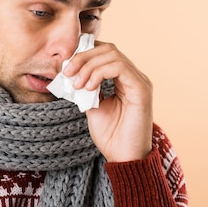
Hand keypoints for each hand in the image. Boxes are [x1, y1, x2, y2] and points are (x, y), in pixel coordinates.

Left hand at [63, 41, 153, 161]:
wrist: (124, 158)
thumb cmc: (111, 136)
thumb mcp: (92, 106)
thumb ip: (86, 87)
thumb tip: (71, 72)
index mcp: (123, 79)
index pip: (105, 52)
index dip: (85, 52)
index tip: (66, 65)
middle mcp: (134, 76)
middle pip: (108, 49)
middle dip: (83, 57)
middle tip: (67, 72)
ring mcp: (139, 81)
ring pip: (113, 55)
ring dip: (88, 66)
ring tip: (77, 84)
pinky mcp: (141, 89)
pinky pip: (119, 67)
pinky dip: (99, 73)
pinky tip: (89, 87)